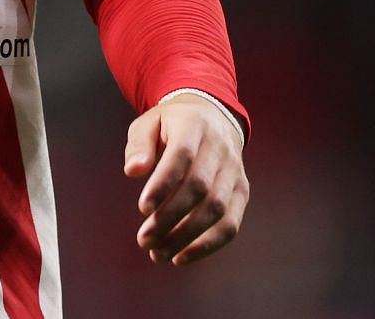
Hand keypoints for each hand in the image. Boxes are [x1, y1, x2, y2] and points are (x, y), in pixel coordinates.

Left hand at [123, 95, 249, 266]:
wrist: (213, 117)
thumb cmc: (172, 125)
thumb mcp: (149, 123)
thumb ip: (139, 145)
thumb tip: (132, 171)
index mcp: (194, 125)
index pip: (182, 156)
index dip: (164, 184)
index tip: (143, 208)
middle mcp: (220, 148)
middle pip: (200, 187)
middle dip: (171, 218)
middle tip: (145, 239)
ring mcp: (235, 171)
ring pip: (217, 209)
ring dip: (187, 237)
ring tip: (159, 253)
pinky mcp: (241, 191)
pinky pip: (231, 223)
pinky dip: (208, 245)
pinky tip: (183, 257)